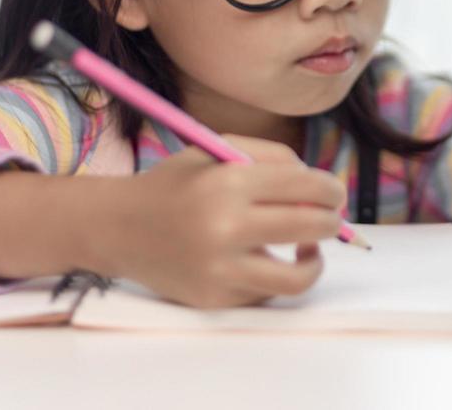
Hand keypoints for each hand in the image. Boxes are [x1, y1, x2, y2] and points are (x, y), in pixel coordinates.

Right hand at [103, 136, 346, 308]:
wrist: (117, 227)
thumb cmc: (176, 184)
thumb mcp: (217, 151)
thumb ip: (273, 157)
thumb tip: (320, 186)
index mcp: (228, 182)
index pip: (305, 185)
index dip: (331, 189)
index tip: (334, 193)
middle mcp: (225, 227)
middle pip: (309, 227)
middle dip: (331, 221)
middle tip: (330, 218)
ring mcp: (219, 269)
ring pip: (297, 278)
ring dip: (314, 261)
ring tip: (308, 249)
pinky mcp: (213, 299)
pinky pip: (265, 294)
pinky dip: (274, 277)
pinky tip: (266, 260)